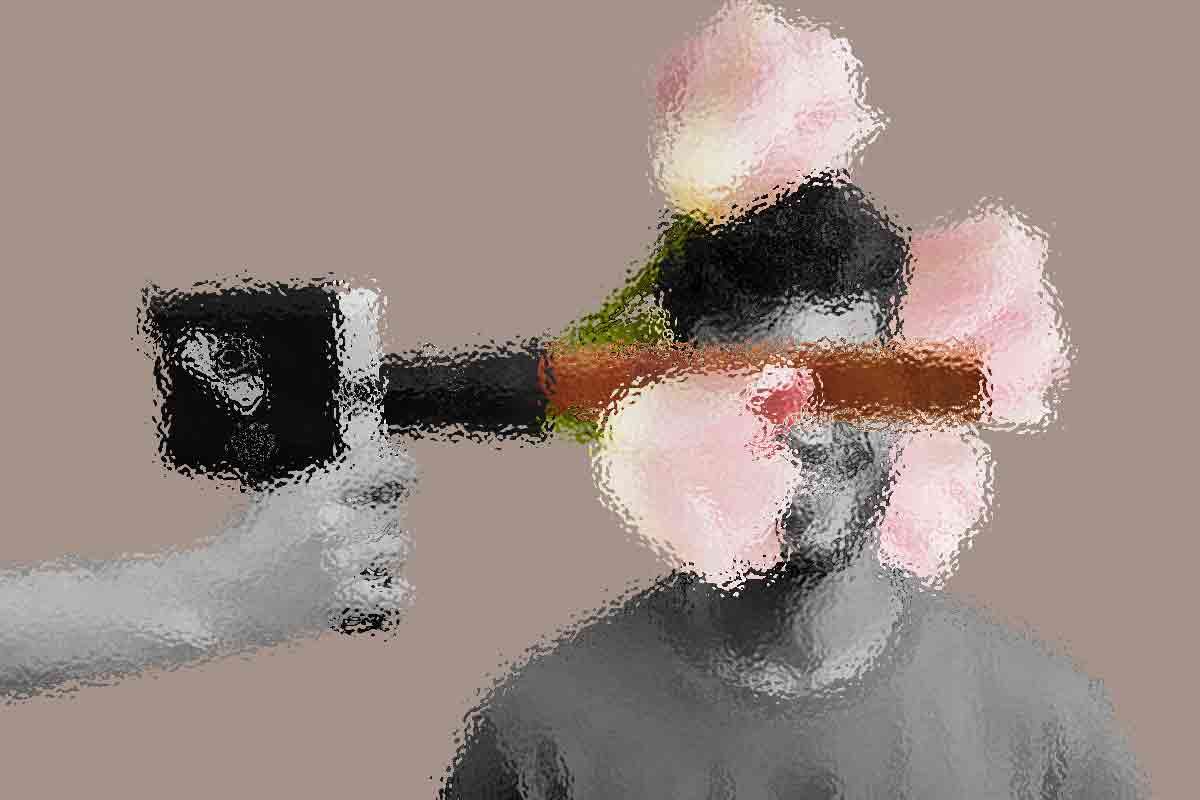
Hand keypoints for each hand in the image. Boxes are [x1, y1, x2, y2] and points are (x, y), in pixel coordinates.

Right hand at [217, 436, 418, 641]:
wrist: (214, 597)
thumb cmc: (239, 546)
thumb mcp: (277, 495)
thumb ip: (323, 484)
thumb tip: (365, 470)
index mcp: (316, 487)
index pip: (383, 465)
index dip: (401, 468)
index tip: (405, 474)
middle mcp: (335, 520)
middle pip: (391, 510)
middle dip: (381, 516)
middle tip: (364, 527)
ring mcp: (341, 561)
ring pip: (397, 545)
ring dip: (385, 550)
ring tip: (365, 556)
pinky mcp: (343, 599)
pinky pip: (396, 593)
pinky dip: (394, 592)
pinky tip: (386, 589)